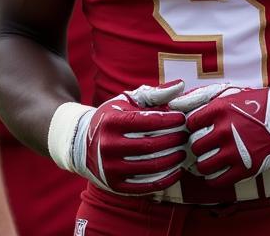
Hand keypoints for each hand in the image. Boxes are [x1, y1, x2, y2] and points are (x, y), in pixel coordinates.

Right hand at [69, 80, 187, 194]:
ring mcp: (111, 168)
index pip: (146, 122)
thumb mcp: (128, 101)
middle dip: (173, 140)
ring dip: (172, 160)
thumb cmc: (113, 117)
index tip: (182, 118)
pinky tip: (176, 170)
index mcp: (111, 121)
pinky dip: (165, 179)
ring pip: (150, 167)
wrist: (83, 144)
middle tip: (186, 135)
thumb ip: (155, 93)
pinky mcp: (115, 185)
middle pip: (150, 145)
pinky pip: (146, 186)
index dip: (168, 120)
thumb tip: (180, 85)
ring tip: (183, 151)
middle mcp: (108, 145)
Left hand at [169, 82, 269, 185]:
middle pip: (195, 145)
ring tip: (207, 159)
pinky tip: (216, 172)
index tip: (196, 128)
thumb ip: (200, 97)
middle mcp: (225, 130)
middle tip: (202, 145)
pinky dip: (212, 178)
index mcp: (220, 109)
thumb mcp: (229, 94)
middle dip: (196, 146)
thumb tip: (175, 103)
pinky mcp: (245, 168)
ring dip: (202, 163)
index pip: (190, 123)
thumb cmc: (254, 104)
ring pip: (203, 165)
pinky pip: (217, 180)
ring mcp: (235, 151)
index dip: (191, 127)